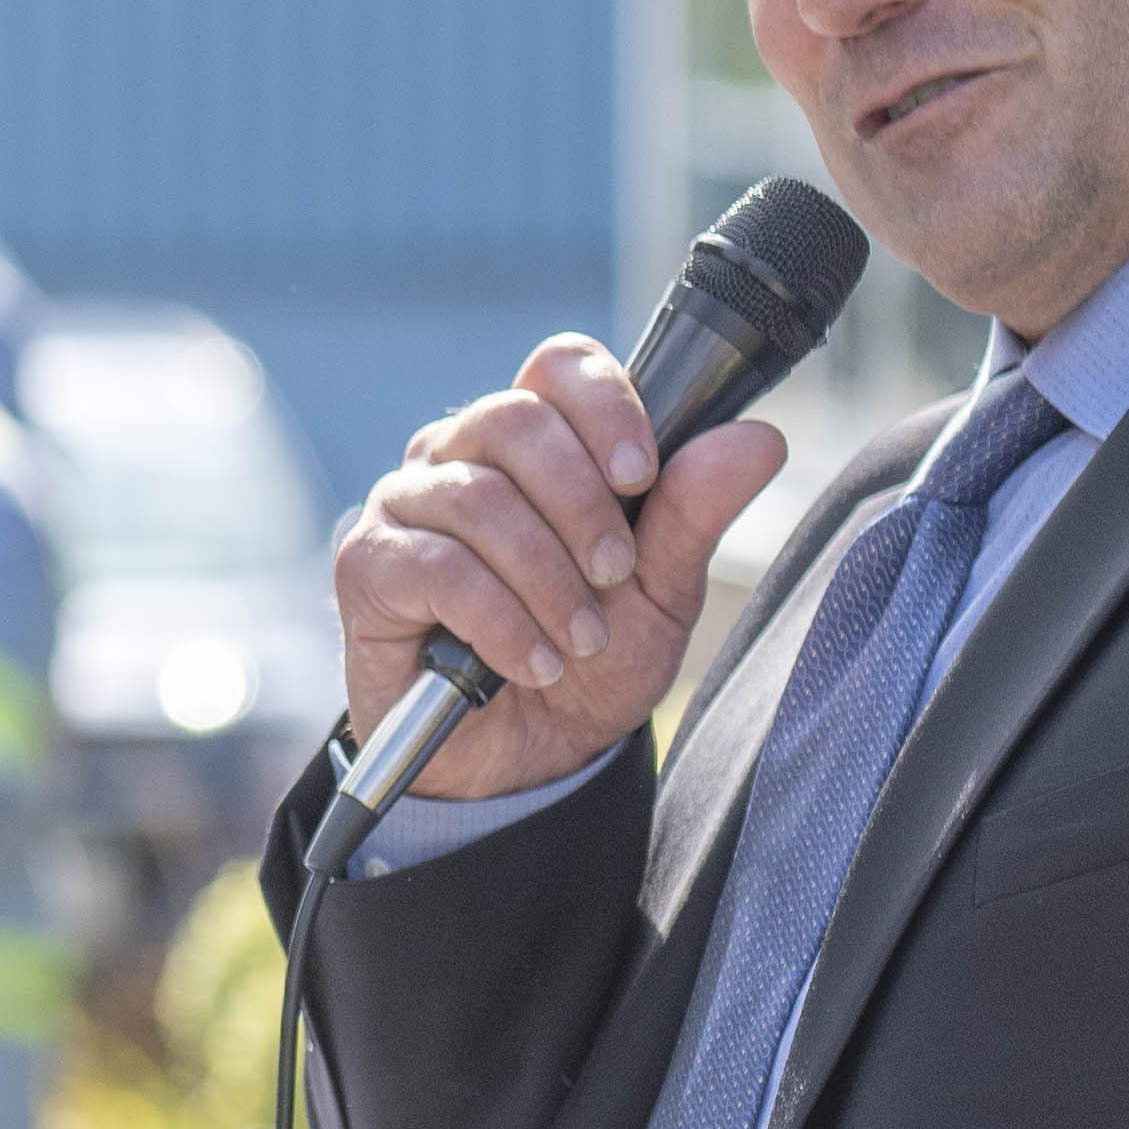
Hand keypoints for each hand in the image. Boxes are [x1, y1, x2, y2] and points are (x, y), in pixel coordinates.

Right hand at [331, 332, 790, 802]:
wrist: (521, 761)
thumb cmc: (583, 662)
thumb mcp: (658, 593)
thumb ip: (694, 513)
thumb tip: (760, 439)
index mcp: (531, 442)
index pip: (558, 366)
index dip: (604, 406)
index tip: (640, 476)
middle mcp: (457, 455)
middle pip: (513, 419)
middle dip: (582, 505)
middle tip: (615, 576)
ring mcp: (404, 505)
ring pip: (479, 498)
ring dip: (548, 579)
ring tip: (579, 641)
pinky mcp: (368, 566)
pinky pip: (438, 567)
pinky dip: (502, 622)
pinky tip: (531, 662)